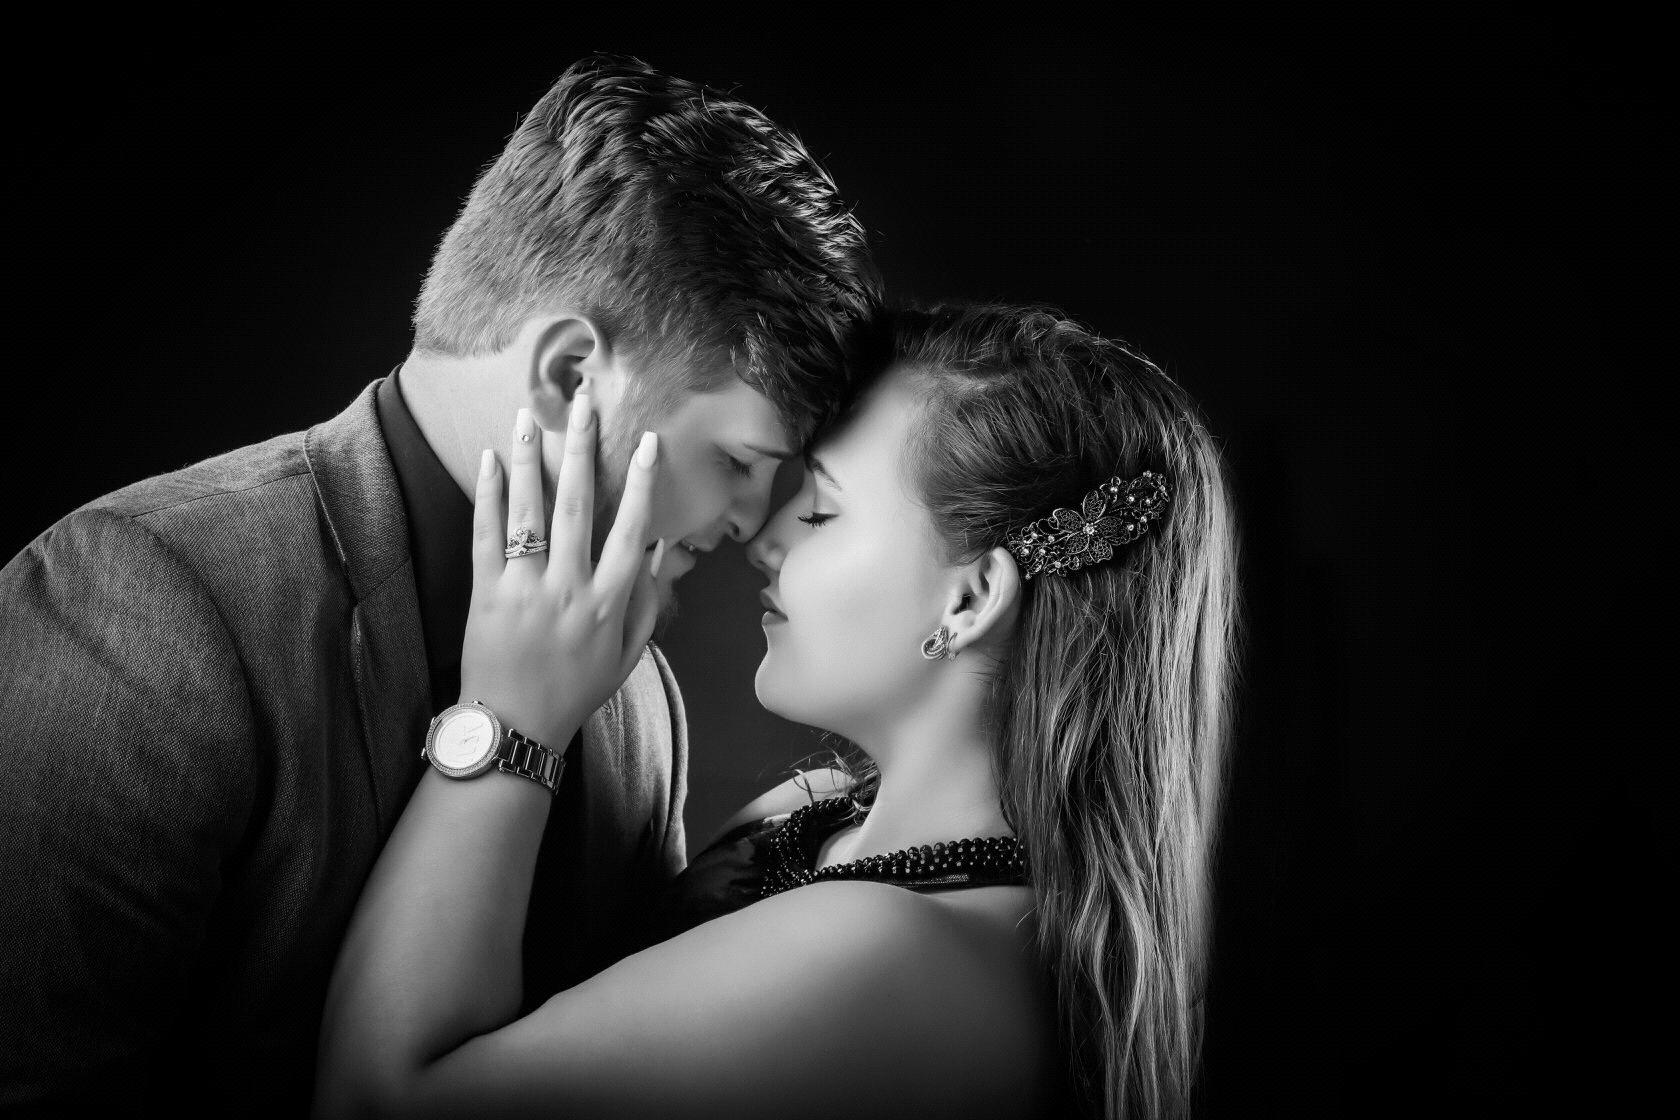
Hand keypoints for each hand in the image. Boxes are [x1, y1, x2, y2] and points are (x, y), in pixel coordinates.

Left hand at [459, 392, 661, 747]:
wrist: (516, 727)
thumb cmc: (576, 690)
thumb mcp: (628, 653)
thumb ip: (647, 601)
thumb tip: (658, 549)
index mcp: (609, 603)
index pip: (629, 531)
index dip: (640, 484)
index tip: (646, 442)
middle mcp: (570, 589)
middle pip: (576, 507)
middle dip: (581, 450)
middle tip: (583, 404)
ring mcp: (525, 589)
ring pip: (529, 513)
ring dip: (531, 460)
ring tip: (529, 416)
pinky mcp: (485, 594)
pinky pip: (486, 537)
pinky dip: (489, 496)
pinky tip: (493, 460)